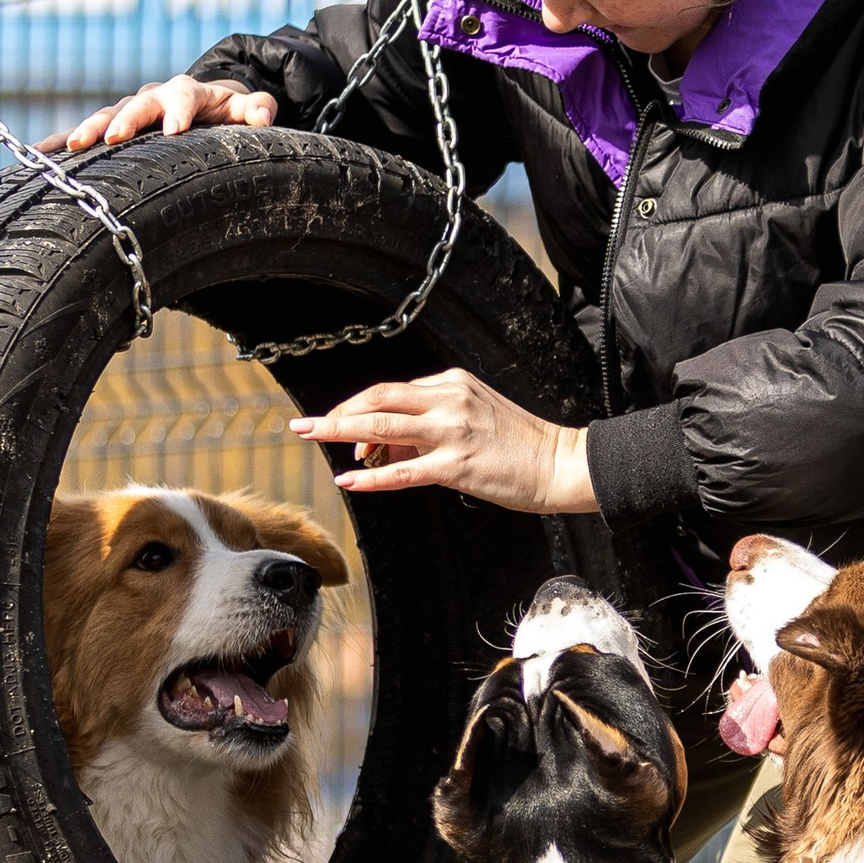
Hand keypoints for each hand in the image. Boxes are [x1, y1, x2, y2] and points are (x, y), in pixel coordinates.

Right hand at [45, 74, 278, 150]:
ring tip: (72, 148)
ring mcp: (129, 110)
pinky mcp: (111, 125)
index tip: (174, 130)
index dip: (180, 111)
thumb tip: (264, 117)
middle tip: (112, 138)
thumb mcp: (245, 109)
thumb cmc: (225, 112)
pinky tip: (38, 154)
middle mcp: (154, 96)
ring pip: (106, 116)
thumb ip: (258, 109)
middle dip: (125, 120)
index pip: (185, 96)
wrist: (201, 103)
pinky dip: (62, 141)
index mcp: (188, 91)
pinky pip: (83, 131)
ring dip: (87, 130)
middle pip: (137, 105)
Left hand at [290, 371, 597, 513]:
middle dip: (335, 411)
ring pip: (382, 426)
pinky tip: (348, 478)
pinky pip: (402, 471)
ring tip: (308, 436)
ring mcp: (452, 431)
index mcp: (452, 383)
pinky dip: (371, 475)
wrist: (560, 463)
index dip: (359, 409)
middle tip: (303, 425)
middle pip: (377, 397)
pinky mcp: (456, 465)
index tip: (339, 427)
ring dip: (338, 431)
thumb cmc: (518, 444)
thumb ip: (430, 423)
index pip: (392, 391)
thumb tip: (384, 445)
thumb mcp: (474, 416)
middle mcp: (448, 400)